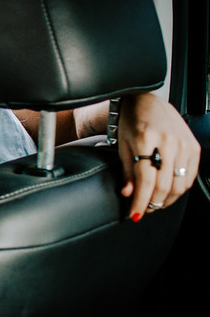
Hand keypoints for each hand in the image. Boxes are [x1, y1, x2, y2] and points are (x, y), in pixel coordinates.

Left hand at [117, 93, 200, 220]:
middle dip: (153, 203)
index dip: (140, 201)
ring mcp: (183, 143)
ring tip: (154, 203)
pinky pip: (191, 175)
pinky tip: (169, 192)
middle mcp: (168, 141)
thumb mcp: (122, 145)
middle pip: (164, 185)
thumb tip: (129, 194)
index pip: (145, 180)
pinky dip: (180, 188)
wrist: (146, 101)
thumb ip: (127, 171)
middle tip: (144, 210)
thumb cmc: (130, 122)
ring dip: (167, 199)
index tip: (134, 215)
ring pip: (180, 183)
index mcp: (145, 139)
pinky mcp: (194, 145)